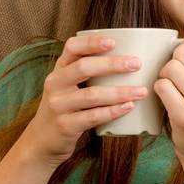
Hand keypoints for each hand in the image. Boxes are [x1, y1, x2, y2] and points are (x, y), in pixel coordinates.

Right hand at [17, 34, 148, 166]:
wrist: (42, 141)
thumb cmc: (65, 109)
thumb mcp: (67, 86)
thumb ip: (85, 73)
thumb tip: (126, 60)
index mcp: (58, 70)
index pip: (72, 48)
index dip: (91, 42)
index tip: (113, 42)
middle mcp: (55, 84)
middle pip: (84, 68)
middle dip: (112, 64)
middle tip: (136, 64)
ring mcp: (58, 105)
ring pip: (92, 95)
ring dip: (120, 92)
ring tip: (141, 91)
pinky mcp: (65, 125)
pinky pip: (93, 116)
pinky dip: (113, 111)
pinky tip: (128, 107)